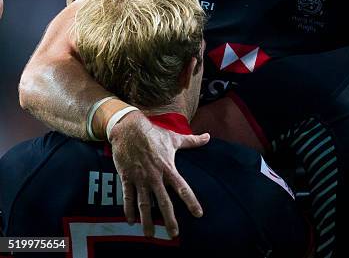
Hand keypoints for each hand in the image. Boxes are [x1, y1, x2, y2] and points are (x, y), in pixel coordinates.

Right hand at [108, 111, 209, 237]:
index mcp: (168, 168)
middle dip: (169, 219)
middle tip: (174, 234)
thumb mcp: (174, 138)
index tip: (198, 214)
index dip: (191, 202)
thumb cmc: (153, 133)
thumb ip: (192, 141)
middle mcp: (155, 176)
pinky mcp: (126, 177)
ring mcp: (140, 178)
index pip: (182, 188)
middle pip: (163, 201)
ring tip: (150, 234)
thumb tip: (208, 137)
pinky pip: (128, 197)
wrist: (129, 128)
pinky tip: (131, 221)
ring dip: (147, 220)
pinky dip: (128, 210)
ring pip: (144, 204)